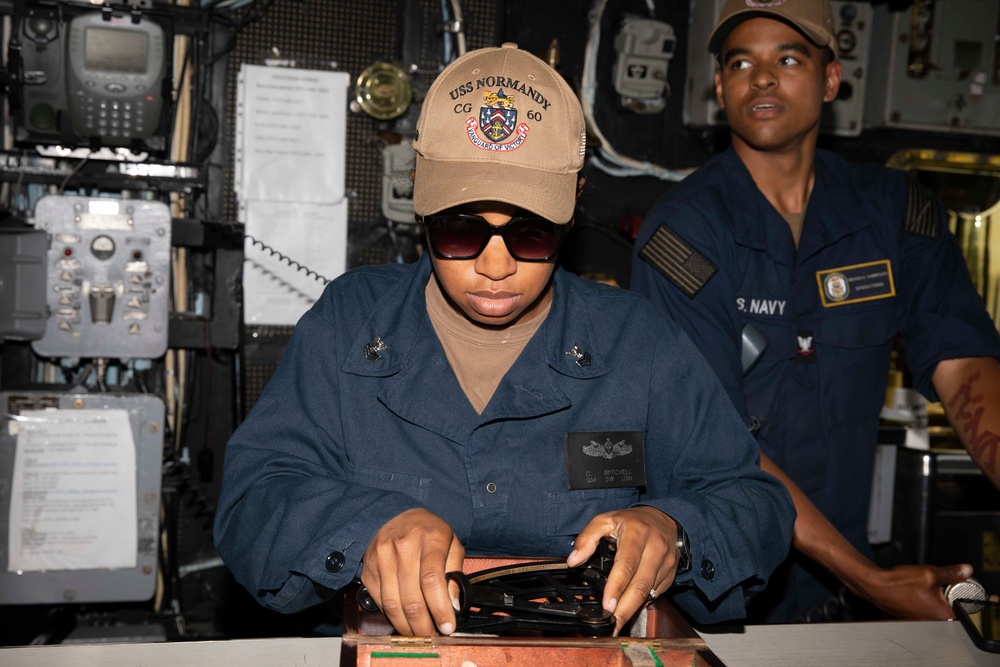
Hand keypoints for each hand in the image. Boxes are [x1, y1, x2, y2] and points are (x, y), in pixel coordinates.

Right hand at [361, 508, 464, 635]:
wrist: (394, 515)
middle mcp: (403, 545)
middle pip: (411, 597)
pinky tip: (404, 621)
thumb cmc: (428, 533)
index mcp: (429, 537)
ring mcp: (382, 557)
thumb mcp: (451, 544)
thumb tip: (454, 606)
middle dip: (424, 625)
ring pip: (392, 604)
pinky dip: (392, 616)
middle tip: (433, 636)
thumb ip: (455, 573)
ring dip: (407, 626)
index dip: (440, 608)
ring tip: (420, 634)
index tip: (447, 626)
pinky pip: (379, 601)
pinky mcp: (368, 569)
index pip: (432, 579)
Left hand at [567, 506, 679, 634]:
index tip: (607, 606)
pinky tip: (630, 610)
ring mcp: (666, 563)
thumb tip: (573, 560)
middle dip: (625, 609)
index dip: (616, 588)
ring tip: (617, 623)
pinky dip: (642, 604)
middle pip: (640, 585)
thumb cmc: (632, 521)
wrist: (664, 520)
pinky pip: (656, 593)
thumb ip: (587, 537)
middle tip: (612, 624)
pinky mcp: (671, 574)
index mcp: (637, 533)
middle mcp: (655, 548)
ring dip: (632, 610)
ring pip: (649, 593)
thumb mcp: (605, 520)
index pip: (626, 565)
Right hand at [851, 562, 972, 619]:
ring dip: (946, 599)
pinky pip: (933, 610)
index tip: (983, 596)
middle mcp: (935, 622)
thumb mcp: (928, 574)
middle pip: (958, 612)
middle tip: (952, 585)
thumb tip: (966, 570)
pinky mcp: (917, 617)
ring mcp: (925, 621)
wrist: (876, 587)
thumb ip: (951, 573)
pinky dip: (935, 601)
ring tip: (935, 587)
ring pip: (945, 610)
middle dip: (959, 598)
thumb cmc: (898, 583)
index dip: (977, 603)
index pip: (970, 613)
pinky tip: (925, 591)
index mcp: (942, 615)